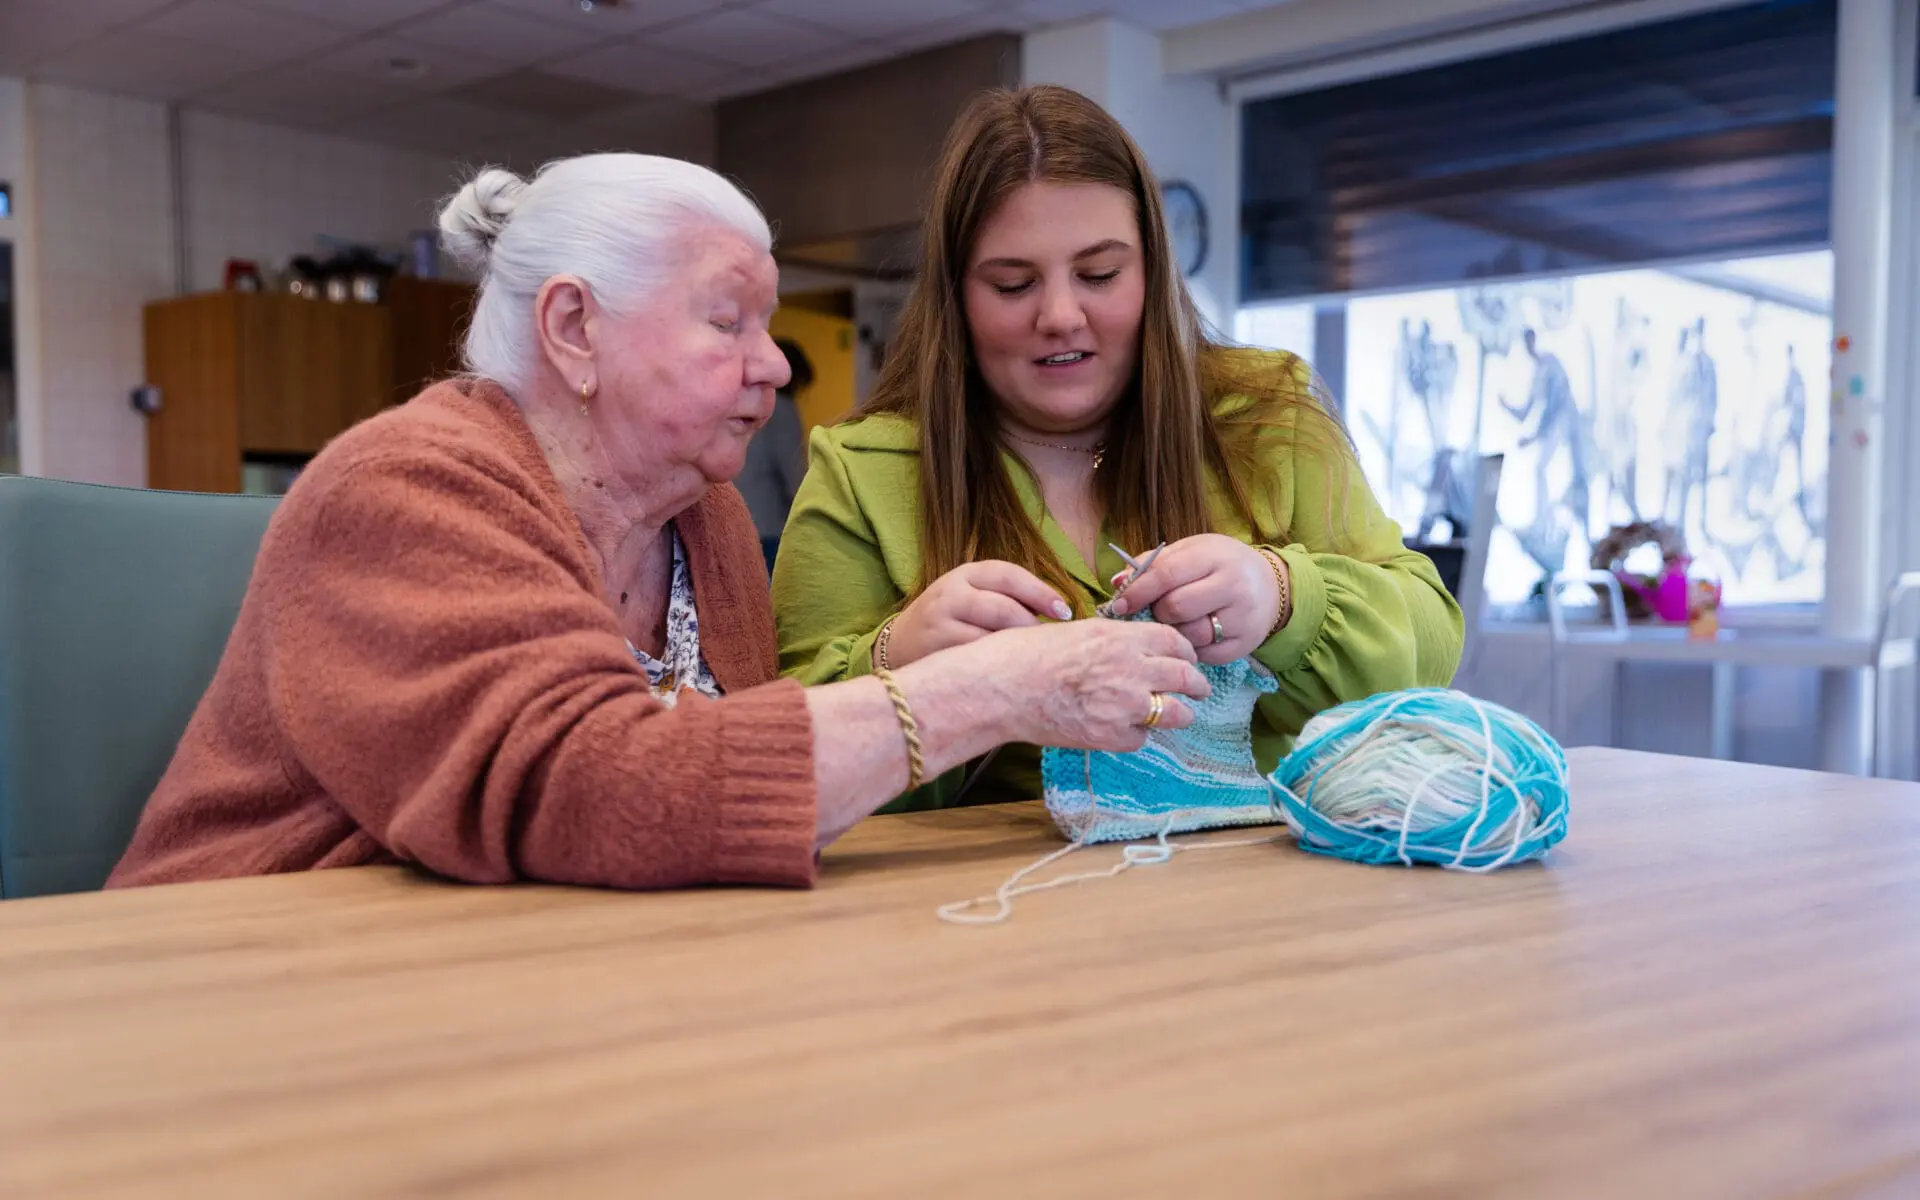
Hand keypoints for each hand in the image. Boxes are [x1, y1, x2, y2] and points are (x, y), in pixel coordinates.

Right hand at [884, 561, 1072, 667]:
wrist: (898, 646)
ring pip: (992, 636)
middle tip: (1047, 644)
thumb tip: (1058, 613)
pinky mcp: (935, 651)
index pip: (1008, 575)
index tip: (1064, 612)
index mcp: (965, 574)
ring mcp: (940, 622)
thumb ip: (1006, 597)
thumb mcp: (971, 597)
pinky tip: (1008, 672)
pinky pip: (976, 659)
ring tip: (1028, 659)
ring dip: (1016, 649)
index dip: (1040, 592)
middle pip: (1004, 608)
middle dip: (1031, 627)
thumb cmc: (949, 621)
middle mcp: (950, 593)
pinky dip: (997, 665)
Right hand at [960, 620, 1210, 752]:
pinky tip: (1125, 728)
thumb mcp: (1077, 631)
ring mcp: (1125, 705)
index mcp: (1123, 637)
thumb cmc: (1027, 653)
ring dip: (1178, 714)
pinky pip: (1142, 738)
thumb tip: (1133, 647)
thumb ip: (1113, 640)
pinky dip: (1137, 734)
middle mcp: (1132, 669)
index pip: (1175, 642)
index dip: (1186, 652)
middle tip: (1199, 689)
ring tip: (1177, 715)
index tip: (1188, 659)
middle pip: (1186, 677)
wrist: (1002, 688)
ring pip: (1176, 713)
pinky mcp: (1111, 736)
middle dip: (1197, 685)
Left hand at [1106, 534, 1281, 664]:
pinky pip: (1202, 654)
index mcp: (1215, 557)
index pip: (1167, 575)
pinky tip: (1196, 632)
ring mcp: (1242, 618)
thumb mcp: (1191, 552)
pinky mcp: (1244, 645)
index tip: (1119, 605)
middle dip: (1157, 612)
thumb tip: (1118, 582)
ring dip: (1174, 631)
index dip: (1138, 591)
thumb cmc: (1218, 566)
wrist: (1269, 586)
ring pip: (1188, 635)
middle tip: (1158, 609)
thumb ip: (1154, 564)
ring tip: (1180, 619)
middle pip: (1176, 608)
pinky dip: (1190, 647)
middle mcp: (1234, 586)